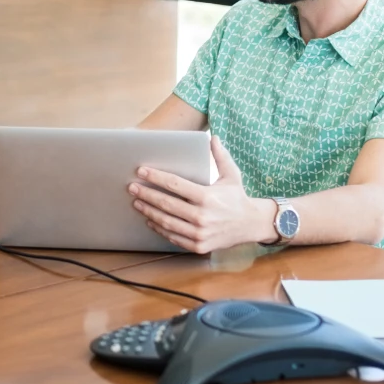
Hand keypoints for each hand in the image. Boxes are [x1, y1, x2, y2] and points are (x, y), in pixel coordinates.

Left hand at [128, 135, 269, 253]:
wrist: (251, 225)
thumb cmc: (237, 197)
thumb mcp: (231, 175)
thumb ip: (220, 156)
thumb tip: (213, 137)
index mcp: (207, 197)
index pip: (175, 185)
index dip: (155, 177)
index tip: (141, 171)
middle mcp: (202, 216)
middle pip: (166, 203)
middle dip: (146, 194)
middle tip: (132, 187)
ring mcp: (199, 233)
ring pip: (166, 222)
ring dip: (148, 211)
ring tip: (137, 202)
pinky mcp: (198, 246)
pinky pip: (173, 237)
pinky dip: (159, 228)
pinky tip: (150, 220)